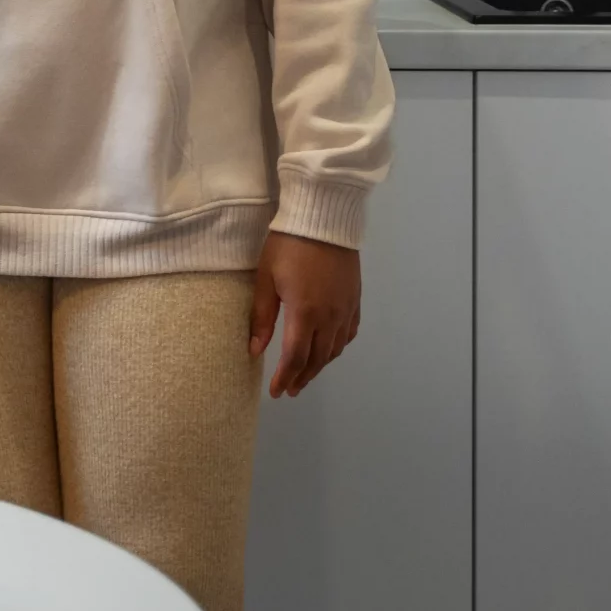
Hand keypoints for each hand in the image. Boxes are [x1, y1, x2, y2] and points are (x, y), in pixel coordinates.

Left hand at [250, 231, 361, 397]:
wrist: (324, 218)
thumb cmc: (288, 245)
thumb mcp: (266, 278)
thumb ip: (261, 317)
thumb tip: (255, 350)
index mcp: (305, 314)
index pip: (295, 358)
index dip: (285, 378)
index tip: (276, 392)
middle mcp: (330, 318)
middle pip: (317, 359)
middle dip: (302, 377)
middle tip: (289, 390)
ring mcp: (346, 310)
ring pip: (335, 349)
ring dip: (319, 366)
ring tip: (305, 374)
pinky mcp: (355, 300)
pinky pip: (349, 333)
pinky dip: (337, 348)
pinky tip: (329, 349)